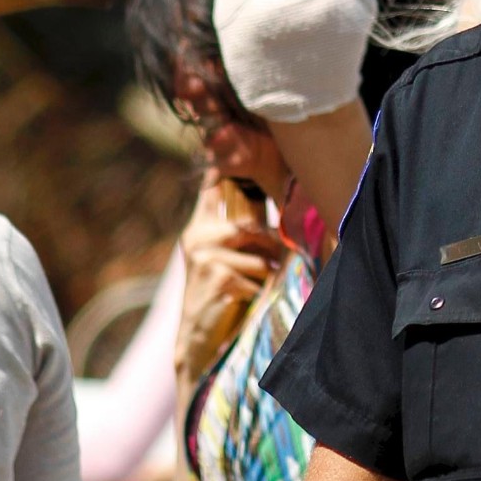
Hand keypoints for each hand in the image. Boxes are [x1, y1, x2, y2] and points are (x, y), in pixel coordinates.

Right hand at [175, 178, 284, 380]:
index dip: (226, 164)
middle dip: (271, 246)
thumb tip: (281, 207)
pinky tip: (246, 302)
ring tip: (255, 289)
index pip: (213, 185)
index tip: (231, 140)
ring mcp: (206, 257)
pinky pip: (259, 278)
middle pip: (253, 227)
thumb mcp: (224, 259)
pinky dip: (261, 293)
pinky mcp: (218, 277)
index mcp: (200, 227)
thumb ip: (241, 233)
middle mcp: (199, 237)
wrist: (198, 340)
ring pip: (262, 256)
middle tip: (275, 263)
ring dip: (267, 276)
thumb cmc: (221, 296)